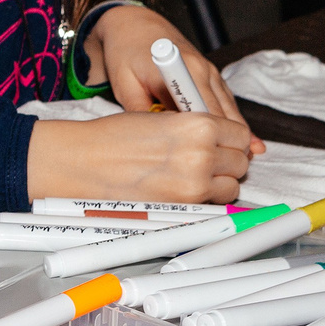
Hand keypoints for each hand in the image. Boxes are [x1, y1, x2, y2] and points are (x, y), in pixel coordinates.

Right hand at [29, 110, 252, 203]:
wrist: (83, 160)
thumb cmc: (114, 137)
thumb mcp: (163, 119)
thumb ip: (196, 128)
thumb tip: (220, 140)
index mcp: (199, 125)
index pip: (241, 135)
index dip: (232, 140)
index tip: (223, 143)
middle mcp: (203, 154)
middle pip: (241, 162)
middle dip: (228, 161)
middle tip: (207, 160)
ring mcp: (195, 183)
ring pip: (232, 186)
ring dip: (220, 181)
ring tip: (195, 175)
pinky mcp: (183, 206)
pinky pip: (213, 203)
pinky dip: (205, 198)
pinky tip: (185, 187)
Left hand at [85, 6, 263, 153]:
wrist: (133, 25)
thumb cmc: (125, 54)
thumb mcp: (124, 84)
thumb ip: (141, 111)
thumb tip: (157, 138)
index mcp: (181, 71)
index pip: (203, 112)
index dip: (210, 138)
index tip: (214, 160)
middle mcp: (202, 70)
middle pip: (223, 113)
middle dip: (229, 140)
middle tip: (234, 169)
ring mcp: (209, 72)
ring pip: (229, 108)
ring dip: (236, 132)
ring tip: (246, 160)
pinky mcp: (210, 75)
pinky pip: (226, 102)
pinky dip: (233, 121)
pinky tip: (248, 141)